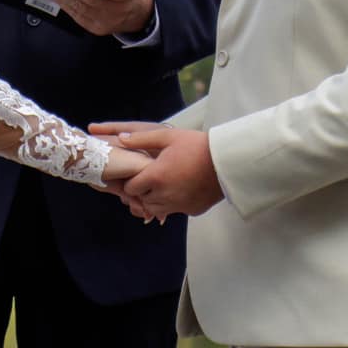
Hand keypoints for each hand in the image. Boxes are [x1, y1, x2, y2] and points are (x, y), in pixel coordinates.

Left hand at [88, 121, 222, 219]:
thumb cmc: (198, 146)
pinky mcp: (191, 210)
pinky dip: (174, 203)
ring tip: (165, 184)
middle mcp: (164, 195)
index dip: (132, 181)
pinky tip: (182, 188)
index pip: (130, 188)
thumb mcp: (168, 137)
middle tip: (152, 177)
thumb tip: (120, 138)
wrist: (227, 162)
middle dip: (143, 190)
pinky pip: (175, 210)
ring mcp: (178, 205)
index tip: (139, 173)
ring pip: (156, 209)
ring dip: (156, 199)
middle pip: (142, 200)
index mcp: (155, 177)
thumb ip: (142, 139)